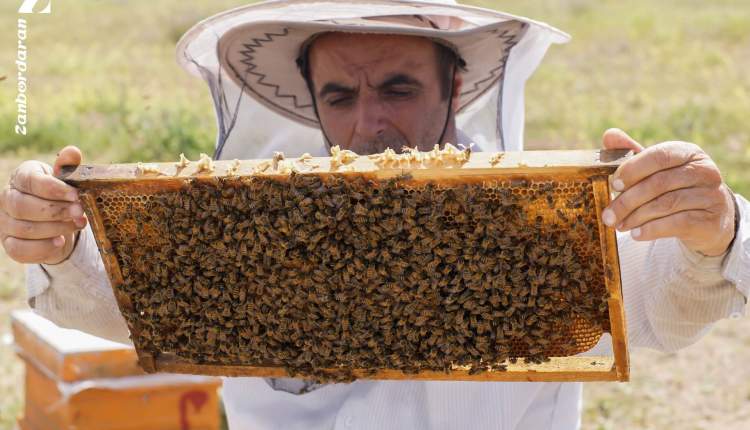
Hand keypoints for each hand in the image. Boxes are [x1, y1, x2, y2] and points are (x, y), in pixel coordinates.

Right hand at [1, 146, 86, 263]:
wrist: (56, 221)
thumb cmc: (59, 195)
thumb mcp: (66, 180)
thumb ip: (68, 168)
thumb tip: (73, 152)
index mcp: (21, 177)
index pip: (30, 181)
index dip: (53, 189)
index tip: (76, 195)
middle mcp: (6, 198)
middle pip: (23, 207)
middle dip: (56, 210)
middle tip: (80, 212)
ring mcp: (5, 223)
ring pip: (25, 228)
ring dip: (56, 228)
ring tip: (78, 224)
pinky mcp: (9, 244)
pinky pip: (21, 249)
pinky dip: (44, 247)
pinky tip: (60, 241)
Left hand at [601, 128, 735, 256]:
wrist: (708, 219)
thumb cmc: (674, 188)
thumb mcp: (655, 170)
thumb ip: (632, 153)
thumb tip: (609, 135)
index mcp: (687, 152)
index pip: (659, 156)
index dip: (633, 170)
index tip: (614, 185)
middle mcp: (704, 170)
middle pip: (659, 183)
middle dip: (628, 201)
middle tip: (608, 215)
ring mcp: (711, 195)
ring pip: (667, 204)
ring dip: (637, 217)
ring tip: (619, 226)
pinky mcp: (711, 220)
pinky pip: (677, 224)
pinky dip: (652, 229)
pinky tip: (636, 234)